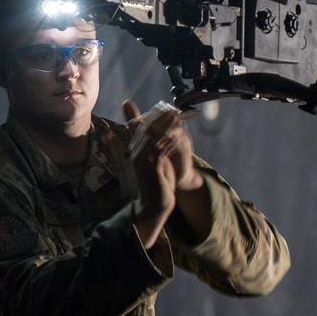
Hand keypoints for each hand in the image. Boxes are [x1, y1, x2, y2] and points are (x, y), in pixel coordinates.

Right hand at [122, 99, 202, 246]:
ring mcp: (144, 163)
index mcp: (138, 153)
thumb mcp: (156, 164)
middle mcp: (138, 156)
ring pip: (153, 140)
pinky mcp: (151, 170)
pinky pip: (159, 152)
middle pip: (147, 132)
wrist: (154, 206)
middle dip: (161, 120)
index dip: (155, 119)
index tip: (166, 109)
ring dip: (166, 127)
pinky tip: (178, 136)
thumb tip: (164, 137)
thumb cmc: (157, 184)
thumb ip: (158, 149)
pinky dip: (168, 143)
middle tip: (173, 110)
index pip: (143, 130)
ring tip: (177, 119)